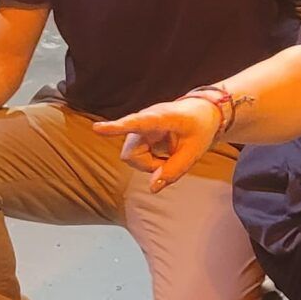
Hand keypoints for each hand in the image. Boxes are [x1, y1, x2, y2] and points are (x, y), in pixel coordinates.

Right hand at [92, 96, 222, 191]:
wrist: (203, 111)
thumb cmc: (200, 127)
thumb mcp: (194, 152)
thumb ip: (174, 170)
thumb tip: (152, 188)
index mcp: (162, 118)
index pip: (137, 123)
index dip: (117, 127)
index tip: (97, 129)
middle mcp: (145, 119)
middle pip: (131, 154)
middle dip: (148, 165)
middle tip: (170, 162)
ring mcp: (139, 125)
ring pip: (131, 156)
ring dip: (149, 163)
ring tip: (168, 155)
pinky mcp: (137, 132)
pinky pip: (135, 155)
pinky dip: (149, 160)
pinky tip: (163, 152)